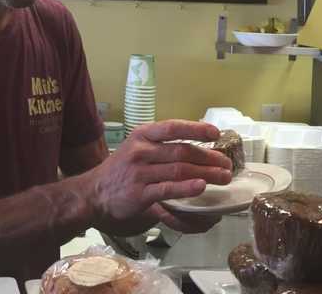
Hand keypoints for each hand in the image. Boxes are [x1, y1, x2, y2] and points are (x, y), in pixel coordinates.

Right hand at [82, 120, 231, 235]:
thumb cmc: (121, 168)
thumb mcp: (136, 146)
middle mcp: (141, 150)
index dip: (195, 129)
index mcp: (142, 135)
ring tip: (223, 177)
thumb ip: (160, 144)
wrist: (94, 192)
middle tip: (226, 164)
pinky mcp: (140, 194)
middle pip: (182, 151)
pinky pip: (168, 189)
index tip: (215, 133)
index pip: (172, 127)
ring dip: (206, 173)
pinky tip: (201, 187)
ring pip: (179, 170)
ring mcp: (140, 172)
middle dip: (208, 157)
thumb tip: (194, 140)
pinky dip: (186, 187)